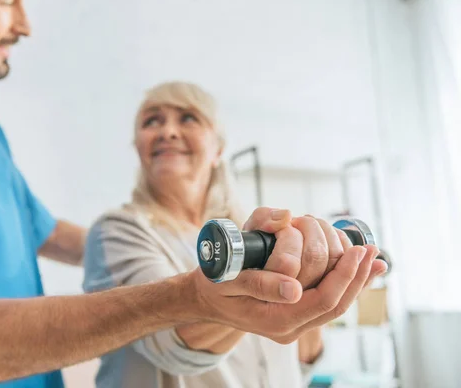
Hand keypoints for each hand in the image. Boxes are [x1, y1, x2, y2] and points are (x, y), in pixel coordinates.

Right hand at [189, 207, 384, 343]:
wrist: (205, 297)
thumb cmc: (214, 281)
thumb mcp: (227, 279)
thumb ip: (258, 283)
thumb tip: (294, 288)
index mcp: (275, 320)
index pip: (322, 301)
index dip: (344, 276)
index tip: (358, 251)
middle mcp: (289, 327)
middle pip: (335, 305)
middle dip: (355, 275)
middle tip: (369, 248)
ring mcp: (294, 323)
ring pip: (336, 304)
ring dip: (355, 279)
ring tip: (370, 254)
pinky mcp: (296, 313)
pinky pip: (328, 300)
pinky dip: (348, 284)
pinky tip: (367, 269)